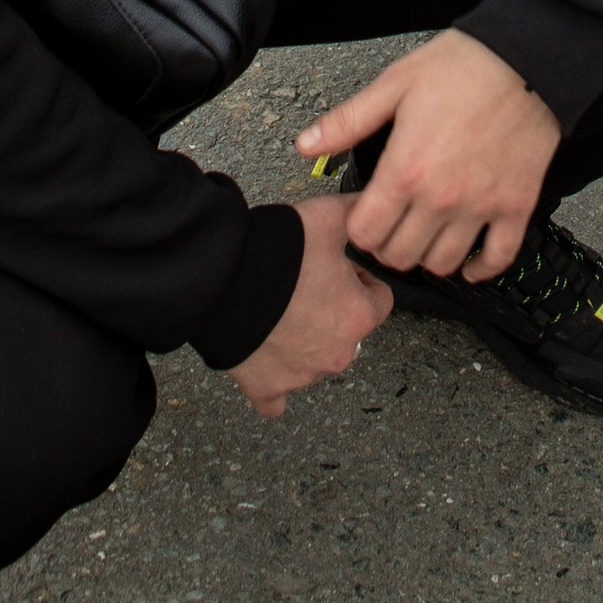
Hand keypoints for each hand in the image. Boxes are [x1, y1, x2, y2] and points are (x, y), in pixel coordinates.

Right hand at [227, 196, 391, 420]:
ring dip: (304, 339)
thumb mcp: (328, 216)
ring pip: (315, 360)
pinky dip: (274, 384)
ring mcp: (302, 375)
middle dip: (331, 310)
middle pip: (347, 331)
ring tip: (280, 309)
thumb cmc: (277, 253)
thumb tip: (372, 204)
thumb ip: (358, 212)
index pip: (379, 299)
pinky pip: (276, 399)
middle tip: (304, 285)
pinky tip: (270, 368)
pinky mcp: (267, 386)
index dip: (359, 278)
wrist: (222, 278)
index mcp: (359, 315)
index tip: (337, 268)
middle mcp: (337, 352)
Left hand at [297, 30, 561, 284]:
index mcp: (405, 170)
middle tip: (391, 224)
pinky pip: (497, 258)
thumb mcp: (394, 84)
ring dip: (428, 256)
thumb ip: (347, 121)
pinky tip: (468, 259)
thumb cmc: (462, 66)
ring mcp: (481, 207)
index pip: (365, 234)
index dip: (358, 227)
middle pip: (400, 256)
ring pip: (443, 264)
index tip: (364, 213)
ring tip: (425, 233)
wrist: (528, 59)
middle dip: (387, 245)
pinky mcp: (516, 206)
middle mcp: (441, 198)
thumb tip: (305, 145)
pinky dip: (480, 268)